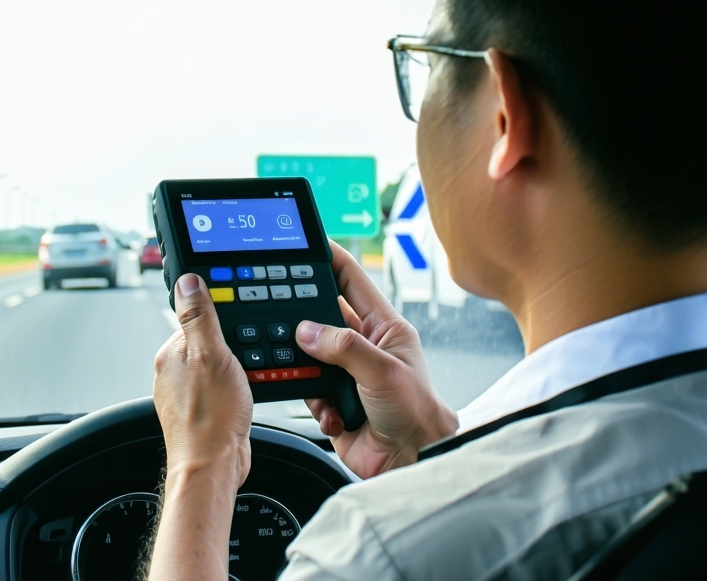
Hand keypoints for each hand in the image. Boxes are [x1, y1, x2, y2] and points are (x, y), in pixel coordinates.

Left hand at [147, 274, 251, 579]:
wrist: (214, 468)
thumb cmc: (210, 419)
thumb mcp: (212, 356)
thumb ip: (200, 316)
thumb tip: (187, 280)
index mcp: (170, 353)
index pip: (196, 318)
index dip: (222, 318)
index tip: (239, 323)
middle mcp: (174, 371)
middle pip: (210, 341)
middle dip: (233, 345)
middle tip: (247, 358)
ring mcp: (187, 392)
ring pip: (218, 365)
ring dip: (238, 368)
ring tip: (247, 380)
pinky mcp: (203, 409)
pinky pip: (224, 387)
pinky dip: (238, 388)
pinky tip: (246, 396)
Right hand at [297, 240, 457, 478]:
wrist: (411, 463)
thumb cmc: (417, 413)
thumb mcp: (382, 371)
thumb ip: (345, 347)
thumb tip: (308, 331)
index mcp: (384, 327)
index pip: (352, 281)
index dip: (330, 259)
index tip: (307, 244)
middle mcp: (364, 346)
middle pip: (323, 317)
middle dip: (306, 321)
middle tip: (290, 319)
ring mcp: (347, 373)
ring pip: (309, 354)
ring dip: (308, 369)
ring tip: (316, 380)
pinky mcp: (333, 400)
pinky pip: (306, 389)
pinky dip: (314, 402)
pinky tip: (334, 414)